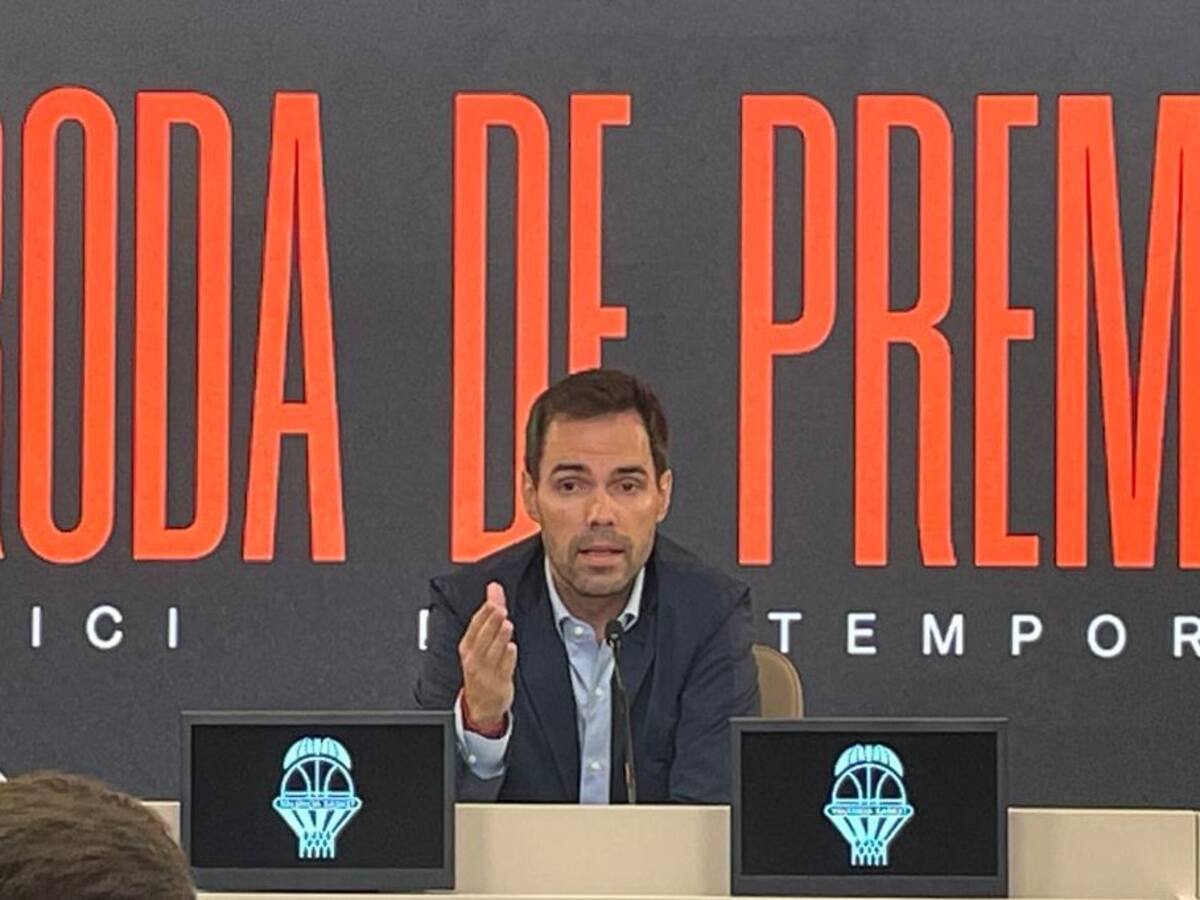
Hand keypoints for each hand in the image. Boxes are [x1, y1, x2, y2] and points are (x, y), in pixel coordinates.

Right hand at [458, 582, 517, 730]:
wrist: (481, 704)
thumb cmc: (480, 669)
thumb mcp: (478, 645)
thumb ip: (488, 618)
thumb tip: (495, 591)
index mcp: (468, 647)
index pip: (475, 626)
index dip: (485, 610)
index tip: (493, 596)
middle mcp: (475, 659)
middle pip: (483, 637)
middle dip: (491, 621)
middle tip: (499, 607)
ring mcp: (487, 671)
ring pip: (493, 652)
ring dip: (500, 637)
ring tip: (506, 624)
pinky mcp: (499, 683)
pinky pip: (504, 668)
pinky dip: (508, 658)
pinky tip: (511, 648)